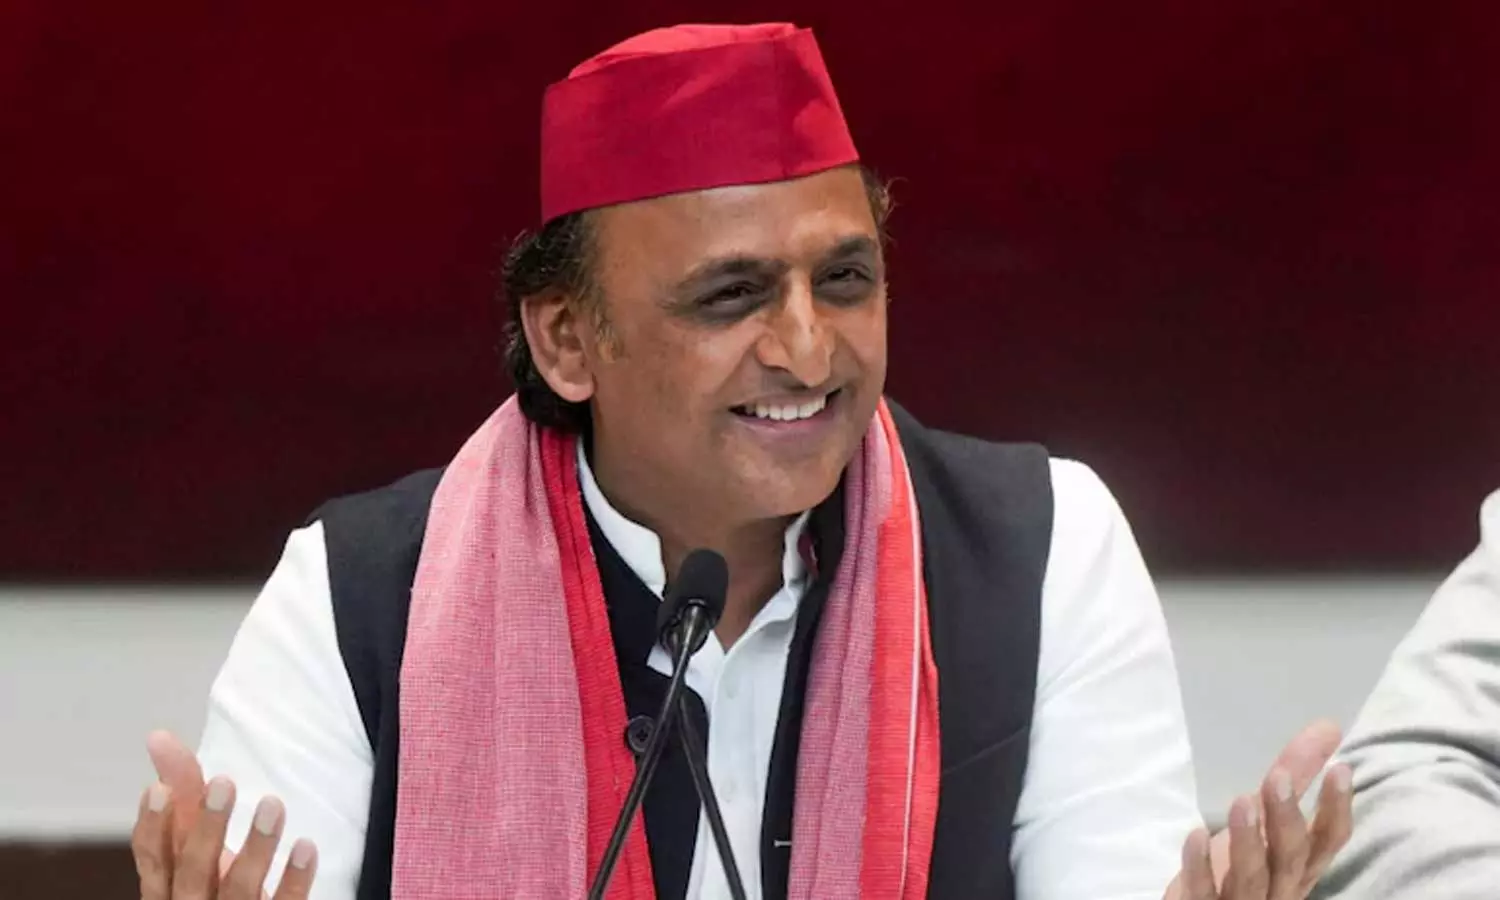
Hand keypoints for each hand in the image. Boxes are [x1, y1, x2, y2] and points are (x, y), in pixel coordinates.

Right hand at [131, 730, 317, 898]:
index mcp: (169, 886)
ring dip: (255, 847)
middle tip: (223, 782)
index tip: (158, 788)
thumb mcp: (195, 845)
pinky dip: (293, 879)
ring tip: (272, 804)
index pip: (154, 857)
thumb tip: (159, 738)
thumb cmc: (211, 886)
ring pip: (237, 889)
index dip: (153, 826)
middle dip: (207, 828)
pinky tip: (306, 847)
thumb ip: (184, 798)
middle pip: (193, 871)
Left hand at [1167, 719, 1353, 899]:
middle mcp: (1279, 886)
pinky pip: (1204, 892)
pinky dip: (1199, 866)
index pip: (1327, 841)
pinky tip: (1196, 835)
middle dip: (1287, 819)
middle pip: (1291, 857)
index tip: (1341, 768)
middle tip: (1277, 778)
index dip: (1336, 809)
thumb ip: (1294, 777)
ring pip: (1253, 876)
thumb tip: (1328, 729)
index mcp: (1297, 865)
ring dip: (1248, 841)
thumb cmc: (1241, 865)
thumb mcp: (1267, 821)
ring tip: (1241, 802)